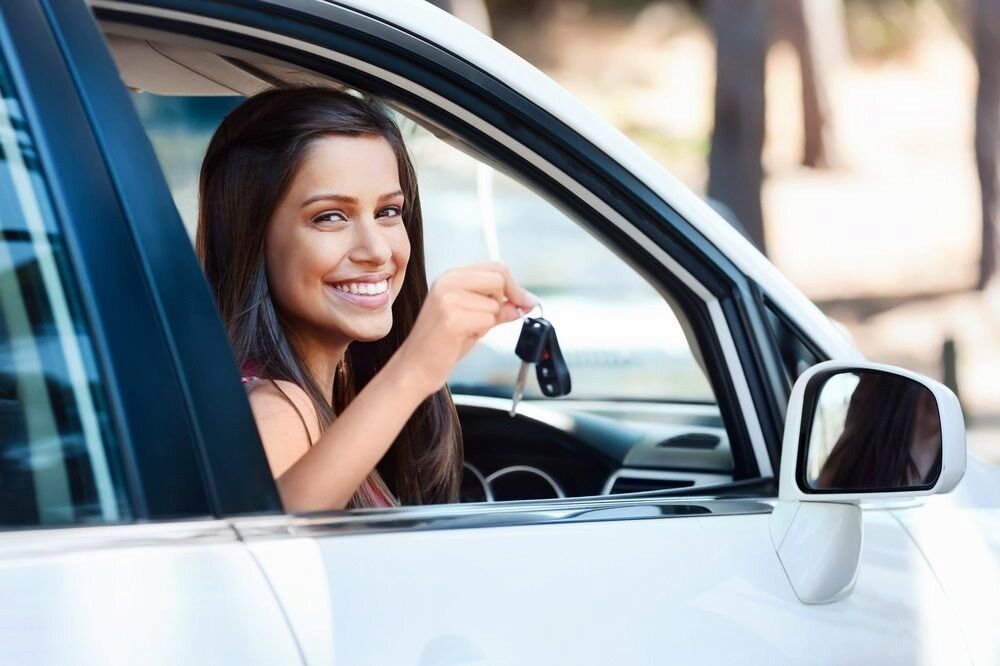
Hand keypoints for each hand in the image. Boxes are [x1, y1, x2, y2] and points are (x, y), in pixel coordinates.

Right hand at [394, 261, 536, 396]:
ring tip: (466, 331)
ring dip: (488, 322)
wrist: (415, 367)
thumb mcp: (475, 319)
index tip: (524, 301)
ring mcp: (448, 299)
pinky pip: (488, 320)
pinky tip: (462, 338)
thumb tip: (527, 302)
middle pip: (499, 278)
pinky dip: (482, 332)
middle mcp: (447, 282)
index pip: (495, 267)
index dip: (514, 286)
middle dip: (504, 302)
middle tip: (491, 320)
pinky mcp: (452, 318)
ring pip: (495, 303)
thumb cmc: (442, 344)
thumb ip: (499, 308)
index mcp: (451, 277)